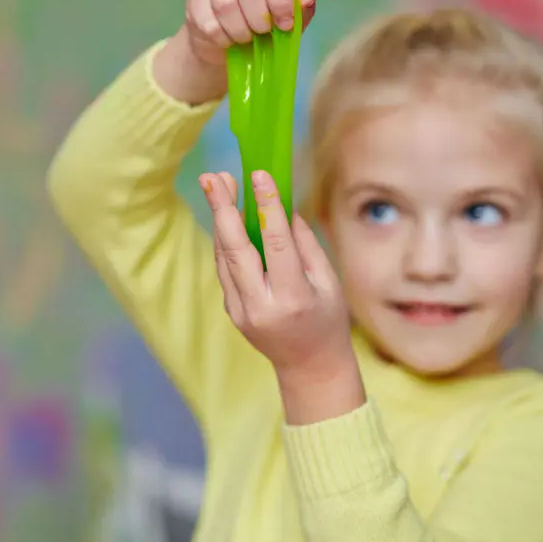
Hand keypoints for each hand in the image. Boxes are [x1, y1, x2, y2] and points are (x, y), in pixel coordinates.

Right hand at [154, 0, 318, 104]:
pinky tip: (227, 40)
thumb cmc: (269, 28)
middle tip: (263, 34)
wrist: (230, 44)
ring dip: (238, 29)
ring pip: (224, 2)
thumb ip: (303, 7)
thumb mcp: (293, 21)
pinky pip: (206, 17)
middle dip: (258, 18)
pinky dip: (220, 36)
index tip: (284, 25)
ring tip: (245, 38)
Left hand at [200, 170, 365, 423]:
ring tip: (217, 184)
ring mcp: (241, 310)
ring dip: (219, 219)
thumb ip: (305, 245)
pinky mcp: (231, 310)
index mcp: (293, 298)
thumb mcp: (328, 282)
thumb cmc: (327, 320)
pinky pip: (224, 268)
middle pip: (236, 249)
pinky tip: (225, 216)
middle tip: (214, 177)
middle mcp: (261, 305)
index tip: (260, 175)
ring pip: (224, 257)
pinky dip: (224, 240)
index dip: (266, 207)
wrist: (310, 367)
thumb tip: (283, 207)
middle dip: (223, 208)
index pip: (275, 244)